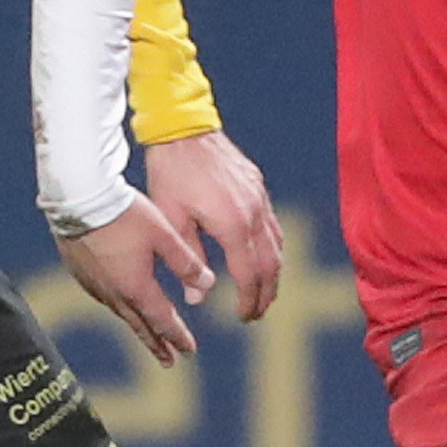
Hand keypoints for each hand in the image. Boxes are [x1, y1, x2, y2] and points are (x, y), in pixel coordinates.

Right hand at [59, 194, 217, 364]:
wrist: (78, 197)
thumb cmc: (123, 212)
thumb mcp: (163, 234)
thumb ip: (186, 262)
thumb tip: (208, 284)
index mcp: (137, 287)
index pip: (162, 321)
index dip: (177, 337)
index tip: (188, 351)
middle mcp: (114, 293)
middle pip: (140, 325)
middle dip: (157, 343)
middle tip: (168, 360)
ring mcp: (94, 284)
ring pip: (121, 312)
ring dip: (137, 325)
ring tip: (146, 333)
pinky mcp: (80, 272)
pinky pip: (104, 297)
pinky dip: (119, 306)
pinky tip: (120, 300)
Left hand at [137, 130, 284, 324]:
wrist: (182, 128)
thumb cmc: (170, 174)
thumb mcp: (171, 220)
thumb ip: (188, 260)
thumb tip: (198, 298)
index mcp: (232, 225)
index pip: (249, 275)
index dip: (249, 300)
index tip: (244, 317)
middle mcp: (253, 213)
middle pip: (271, 265)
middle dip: (267, 293)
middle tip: (258, 313)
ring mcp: (259, 198)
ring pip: (276, 245)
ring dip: (273, 273)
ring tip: (264, 292)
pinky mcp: (258, 186)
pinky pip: (273, 224)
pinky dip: (272, 247)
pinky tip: (264, 256)